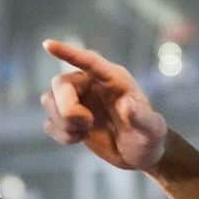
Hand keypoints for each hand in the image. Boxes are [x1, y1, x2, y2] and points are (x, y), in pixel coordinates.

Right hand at [42, 40, 167, 169]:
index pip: (88, 61)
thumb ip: (141, 116)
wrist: (139, 153)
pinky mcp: (68, 119)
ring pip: (49, 101)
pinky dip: (61, 135)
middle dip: (66, 109)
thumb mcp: (151, 128)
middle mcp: (91, 85)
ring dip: (63, 123)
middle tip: (86, 125)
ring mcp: (78, 101)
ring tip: (85, 132)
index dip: (68, 53)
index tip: (47, 45)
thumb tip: (127, 104)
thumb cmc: (149, 136)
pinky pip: (49, 122)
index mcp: (112, 79)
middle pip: (60, 84)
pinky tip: (80, 138)